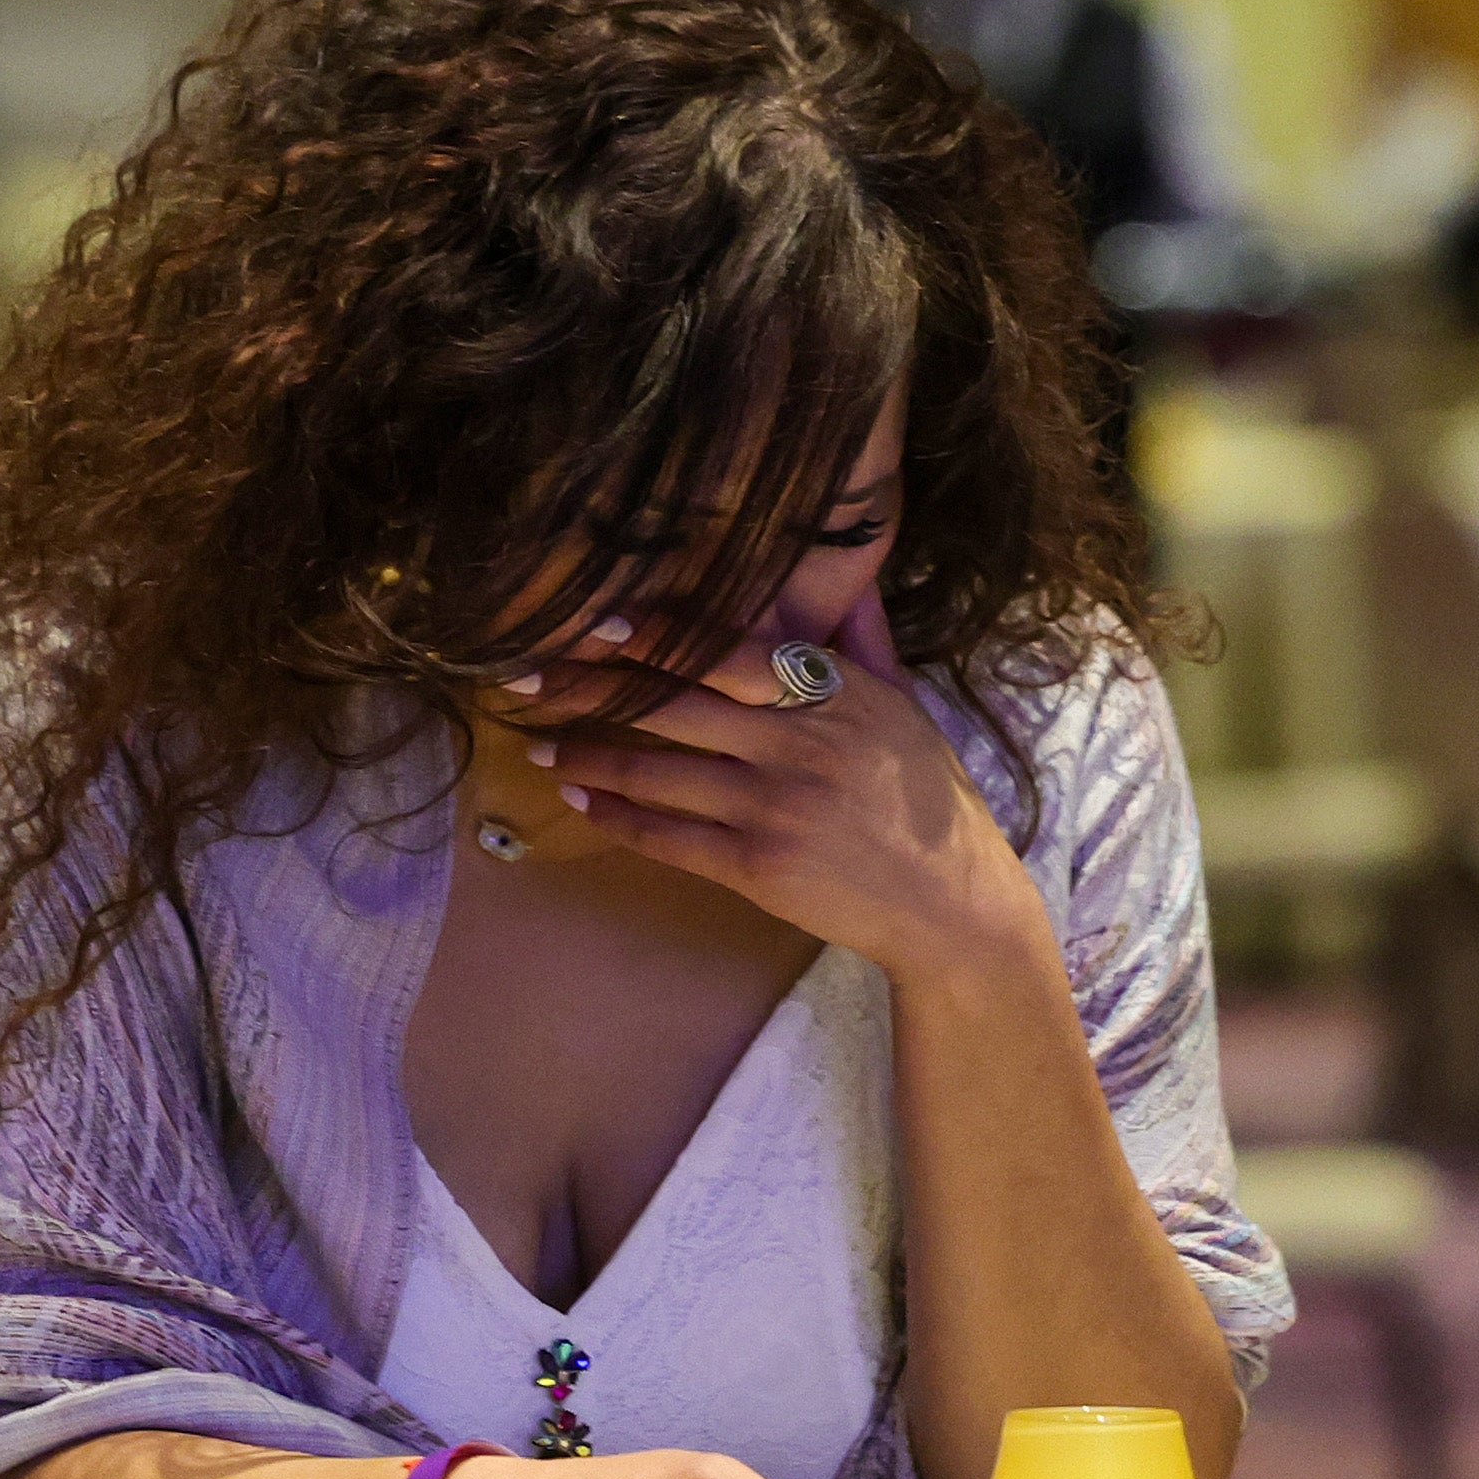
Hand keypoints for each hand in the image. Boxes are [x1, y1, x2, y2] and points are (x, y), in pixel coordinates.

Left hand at [517, 591, 1049, 984]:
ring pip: (657, 770)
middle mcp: (799, 742)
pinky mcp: (757, 867)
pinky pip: (667, 835)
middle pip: (672, 703)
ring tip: (540, 747)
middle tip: (528, 678)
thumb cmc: (927, 800)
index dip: (656, 634)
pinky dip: (616, 816)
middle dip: (591, 688)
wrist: (951, 903)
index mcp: (834, 692)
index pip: (727, 650)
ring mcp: (775, 806)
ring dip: (588, 756)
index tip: (596, 620)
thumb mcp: (906, 707)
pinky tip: (579, 802)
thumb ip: (868, 640)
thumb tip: (852, 576)